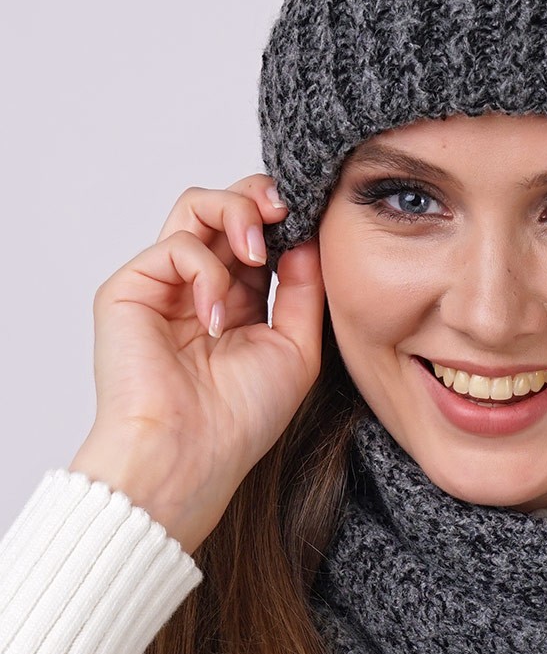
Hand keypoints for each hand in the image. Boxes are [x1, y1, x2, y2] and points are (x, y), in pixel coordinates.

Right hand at [69, 174, 325, 553]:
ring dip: (236, 213)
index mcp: (236, 299)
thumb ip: (303, 289)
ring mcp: (163, 285)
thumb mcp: (295, 346)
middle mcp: (198, 285)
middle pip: (225, 206)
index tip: (311, 217)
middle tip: (284, 210)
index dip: (283, 216)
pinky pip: (176, 247)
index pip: (257, 232)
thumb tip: (310, 237)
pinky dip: (206, 272)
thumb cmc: (240, 419)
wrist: (191, 457)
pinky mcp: (129, 289)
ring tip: (257, 252)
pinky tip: (216, 318)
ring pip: (195, 206)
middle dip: (259, 196)